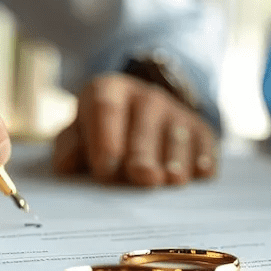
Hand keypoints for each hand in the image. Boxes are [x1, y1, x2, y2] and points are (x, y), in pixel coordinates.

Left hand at [51, 73, 216, 185]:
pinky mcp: (201, 130)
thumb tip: (66, 165)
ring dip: (175, 160)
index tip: (105, 169)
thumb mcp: (80, 131)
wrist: (143, 113)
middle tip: (143, 177)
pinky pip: (204, 144)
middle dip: (142, 154)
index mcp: (108, 91)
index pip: (106, 109)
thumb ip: (69, 146)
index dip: (106, 140)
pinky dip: (203, 159)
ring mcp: (176, 112)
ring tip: (172, 179)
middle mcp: (145, 97)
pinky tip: (200, 173)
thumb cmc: (103, 133)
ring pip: (175, 137)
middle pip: (143, 127)